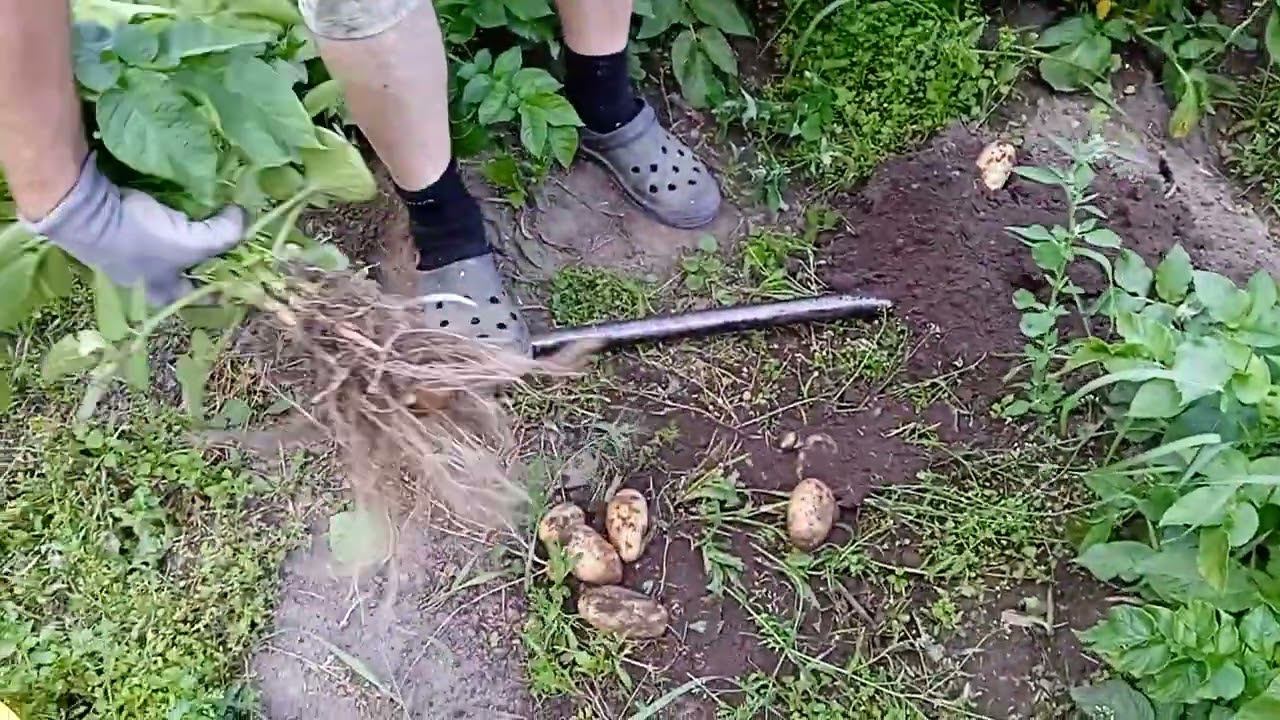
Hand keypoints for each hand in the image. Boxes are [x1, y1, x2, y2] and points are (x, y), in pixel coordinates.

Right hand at [22, 152, 244, 305]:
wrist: (87, 214)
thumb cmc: (140, 238)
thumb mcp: (191, 242)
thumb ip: (224, 235)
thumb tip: (243, 219)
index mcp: (164, 292)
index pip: (203, 297)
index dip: (225, 284)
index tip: (243, 267)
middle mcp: (146, 281)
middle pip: (186, 274)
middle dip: (206, 260)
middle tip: (226, 240)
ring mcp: (130, 258)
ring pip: (170, 252)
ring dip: (188, 239)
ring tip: (210, 221)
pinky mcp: (120, 233)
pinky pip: (154, 231)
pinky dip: (169, 221)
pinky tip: (182, 208)